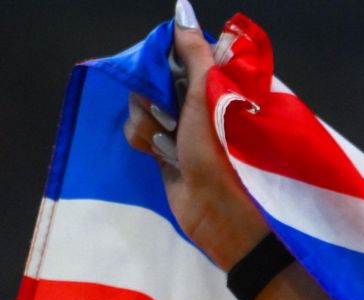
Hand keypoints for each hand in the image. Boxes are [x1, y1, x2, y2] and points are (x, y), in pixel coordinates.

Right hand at [121, 5, 268, 268]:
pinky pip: (138, 130)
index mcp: (224, 85)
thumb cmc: (225, 152)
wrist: (223, 216)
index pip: (185, 53)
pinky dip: (144, 140)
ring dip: (149, 120)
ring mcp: (183, 127)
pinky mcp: (165, 151)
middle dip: (156, 93)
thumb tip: (181, 10)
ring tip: (170, 142)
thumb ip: (196, 52)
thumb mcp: (212, 95)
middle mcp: (204, 103)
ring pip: (143, 102)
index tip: (168, 73)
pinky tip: (160, 155)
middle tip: (172, 114)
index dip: (169, 60)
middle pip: (158, 76)